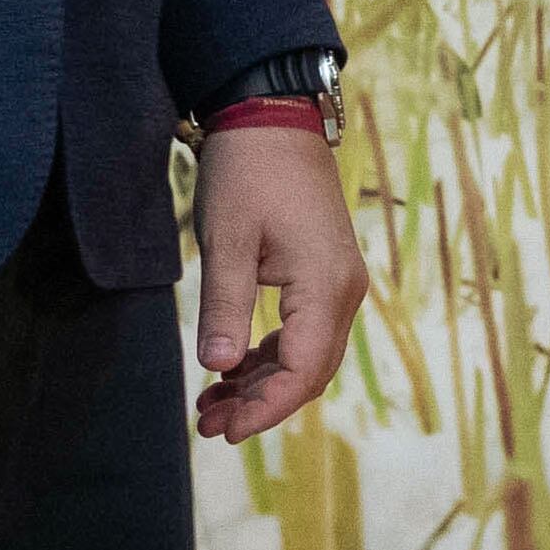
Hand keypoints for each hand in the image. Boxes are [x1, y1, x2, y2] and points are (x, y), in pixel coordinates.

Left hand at [192, 124, 367, 443]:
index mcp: (326, 286)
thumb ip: (225, 307)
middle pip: (309, 372)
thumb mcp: (227, 240)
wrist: (273, 117)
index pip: (303, 371)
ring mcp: (337, 283)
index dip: (265, 409)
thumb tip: (218, 368)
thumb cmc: (249, 171)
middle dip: (261, 404)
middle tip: (207, 426)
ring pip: (306, 356)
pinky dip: (268, 357)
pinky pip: (302, 333)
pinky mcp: (323, 275)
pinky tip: (230, 368)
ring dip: (262, 384)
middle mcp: (342, 291)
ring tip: (210, 406)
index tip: (223, 432)